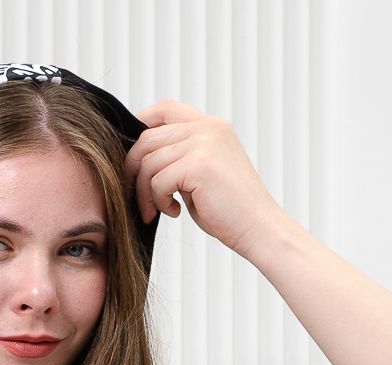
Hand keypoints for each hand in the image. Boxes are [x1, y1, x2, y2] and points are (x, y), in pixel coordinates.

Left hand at [124, 99, 291, 258]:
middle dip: (135, 171)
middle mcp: (208, 128)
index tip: (132, 157)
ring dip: (146, 192)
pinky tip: (176, 212)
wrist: (259, 228)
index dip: (140, 125)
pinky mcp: (199, 165)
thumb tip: (141, 160)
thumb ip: (179, 159)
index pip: (164, 109)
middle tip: (141, 200)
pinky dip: (159, 201)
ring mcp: (204, 143)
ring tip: (160, 210)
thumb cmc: (231, 210)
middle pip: (148, 138)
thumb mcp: (202, 175)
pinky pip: (158, 180)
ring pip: (149, 162)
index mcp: (211, 126)